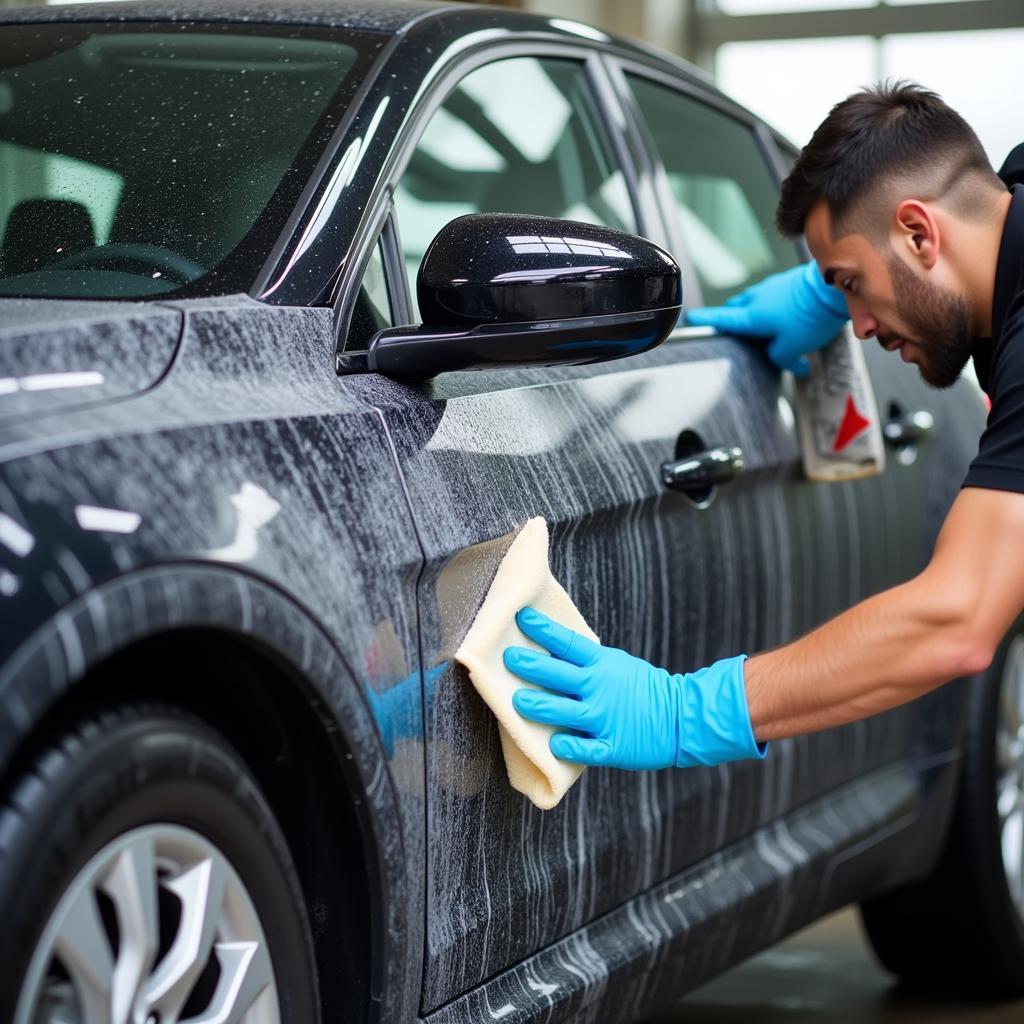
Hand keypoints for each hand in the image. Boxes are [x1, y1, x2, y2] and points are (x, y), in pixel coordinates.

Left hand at [504, 607, 766, 769]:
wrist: (681, 718)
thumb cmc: (642, 689)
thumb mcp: (616, 665)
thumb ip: (586, 662)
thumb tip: (548, 651)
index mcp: (602, 665)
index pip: (567, 643)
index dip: (543, 630)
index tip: (521, 618)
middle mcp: (600, 688)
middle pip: (559, 675)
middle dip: (531, 666)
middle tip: (508, 658)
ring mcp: (606, 718)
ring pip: (565, 712)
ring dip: (539, 707)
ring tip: (517, 702)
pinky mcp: (613, 746)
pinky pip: (585, 748)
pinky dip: (568, 746)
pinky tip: (552, 745)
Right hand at [687, 260, 847, 376]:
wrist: (835, 285)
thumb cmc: (811, 315)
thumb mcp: (793, 347)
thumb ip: (783, 358)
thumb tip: (791, 364)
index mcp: (751, 316)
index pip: (720, 319)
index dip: (704, 321)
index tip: (690, 318)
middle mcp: (757, 299)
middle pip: (734, 309)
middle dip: (732, 319)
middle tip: (738, 335)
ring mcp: (771, 287)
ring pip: (752, 301)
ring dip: (754, 314)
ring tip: (768, 330)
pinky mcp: (786, 282)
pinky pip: (771, 296)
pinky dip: (772, 307)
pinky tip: (788, 319)